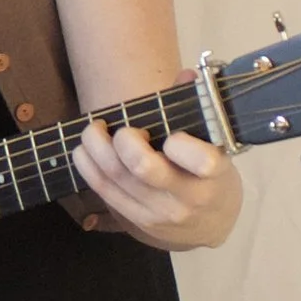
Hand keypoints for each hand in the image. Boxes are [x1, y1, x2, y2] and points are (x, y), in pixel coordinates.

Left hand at [71, 118, 241, 249]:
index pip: (202, 162)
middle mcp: (186, 198)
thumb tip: (186, 75)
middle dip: (124, 139)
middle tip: (122, 129)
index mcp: (213, 176)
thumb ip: (199, 109)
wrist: (211, 225)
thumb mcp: (216, 146)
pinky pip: (104, 191)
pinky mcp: (135, 220)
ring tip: (93, 131)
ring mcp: (158, 213)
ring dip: (95, 148)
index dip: (181, 145)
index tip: (173, 136)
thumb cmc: (211, 175)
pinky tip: (84, 150)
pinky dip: (88, 166)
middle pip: (144, 167)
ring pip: (116, 177)